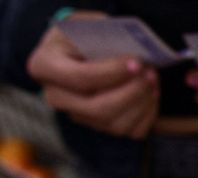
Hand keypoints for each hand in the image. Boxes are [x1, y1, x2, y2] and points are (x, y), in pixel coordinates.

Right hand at [26, 12, 159, 138]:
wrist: (79, 50)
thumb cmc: (81, 35)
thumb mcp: (84, 25)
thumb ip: (103, 36)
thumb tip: (133, 51)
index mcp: (44, 66)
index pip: (80, 78)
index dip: (112, 73)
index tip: (137, 62)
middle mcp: (56, 96)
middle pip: (97, 109)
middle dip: (131, 93)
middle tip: (150, 73)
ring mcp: (77, 115)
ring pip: (116, 125)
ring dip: (142, 103)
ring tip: (153, 79)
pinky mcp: (100, 126)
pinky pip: (130, 131)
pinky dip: (147, 114)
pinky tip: (151, 94)